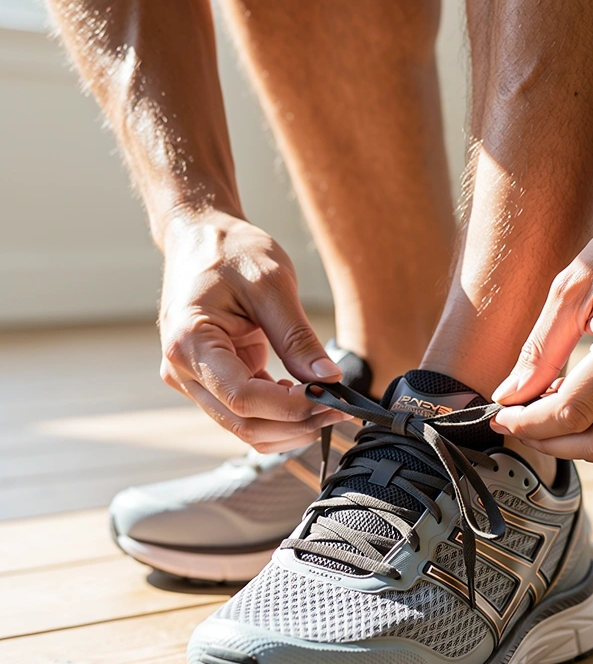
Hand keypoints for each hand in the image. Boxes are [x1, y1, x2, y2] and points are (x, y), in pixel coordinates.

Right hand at [159, 210, 348, 451]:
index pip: (243, 398)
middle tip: (339, 408)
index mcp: (190, 342)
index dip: (291, 407)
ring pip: (245, 426)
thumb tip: (329, 379)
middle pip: (243, 423)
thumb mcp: (272, 284)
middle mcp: (182, 369)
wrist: (199, 237)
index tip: (332, 399)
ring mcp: (191, 379)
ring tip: (326, 402)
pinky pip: (245, 412)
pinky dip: (278, 413)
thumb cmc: (230, 250)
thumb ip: (298, 338)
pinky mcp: (207, 381)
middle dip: (296, 423)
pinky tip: (303, 394)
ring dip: (289, 425)